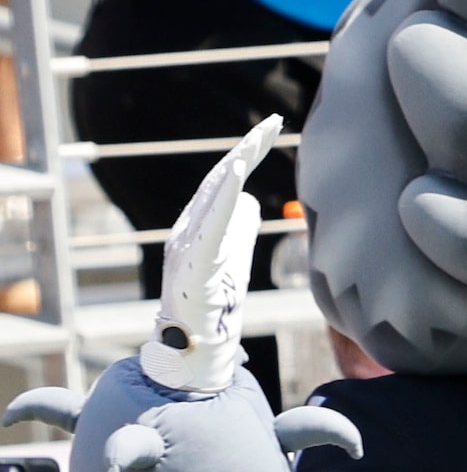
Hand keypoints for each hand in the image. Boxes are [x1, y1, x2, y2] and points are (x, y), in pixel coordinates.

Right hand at [145, 116, 283, 393]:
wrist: (197, 348)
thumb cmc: (215, 307)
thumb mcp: (234, 259)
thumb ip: (238, 228)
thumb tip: (249, 198)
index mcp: (202, 226)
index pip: (227, 181)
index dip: (248, 153)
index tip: (273, 128)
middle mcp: (190, 228)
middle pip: (220, 180)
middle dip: (246, 149)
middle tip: (272, 122)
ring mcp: (188, 246)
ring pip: (211, 197)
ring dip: (235, 166)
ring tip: (257, 141)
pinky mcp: (194, 265)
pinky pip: (209, 227)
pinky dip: (223, 200)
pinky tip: (239, 177)